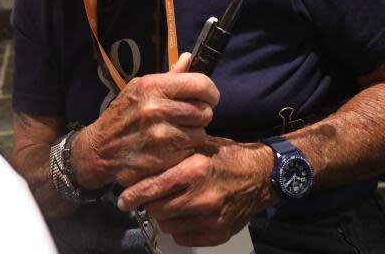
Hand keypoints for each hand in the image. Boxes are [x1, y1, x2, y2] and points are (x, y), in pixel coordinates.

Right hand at [72, 53, 219, 189]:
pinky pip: (190, 153)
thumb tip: (189, 57)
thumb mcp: (140, 89)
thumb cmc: (123, 115)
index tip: (208, 98)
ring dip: (193, 135)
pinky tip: (170, 149)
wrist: (99, 149)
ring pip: (200, 134)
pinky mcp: (162, 159)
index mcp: (152, 86)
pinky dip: (185, 152)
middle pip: (205, 112)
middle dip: (201, 116)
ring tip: (176, 133)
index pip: (201, 84)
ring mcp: (159, 136)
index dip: (210, 93)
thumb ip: (169, 77)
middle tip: (187, 119)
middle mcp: (155, 109)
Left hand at [117, 138, 277, 246]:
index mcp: (195, 170)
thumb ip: (173, 155)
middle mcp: (202, 196)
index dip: (134, 195)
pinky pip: (183, 238)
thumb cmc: (226, 157)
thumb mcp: (200, 146)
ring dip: (165, 216)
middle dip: (150, 204)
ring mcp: (211, 218)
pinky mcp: (217, 233)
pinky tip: (185, 215)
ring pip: (168, 225)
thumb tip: (140, 164)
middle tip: (153, 197)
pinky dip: (179, 228)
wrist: (261, 177)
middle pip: (157, 210)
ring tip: (171, 204)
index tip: (123, 200)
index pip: (154, 188)